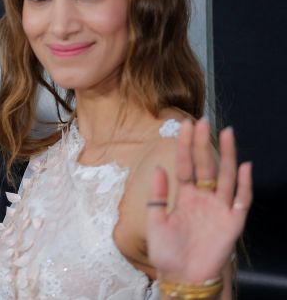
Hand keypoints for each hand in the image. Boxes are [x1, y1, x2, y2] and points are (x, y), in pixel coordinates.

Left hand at [146, 118, 251, 282]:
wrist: (181, 277)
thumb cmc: (167, 252)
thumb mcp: (154, 221)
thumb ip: (157, 195)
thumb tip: (158, 168)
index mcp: (185, 196)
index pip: (186, 165)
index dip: (185, 146)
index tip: (185, 124)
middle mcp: (204, 198)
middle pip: (206, 165)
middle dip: (204, 143)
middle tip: (204, 121)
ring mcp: (219, 208)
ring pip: (226, 176)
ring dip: (228, 155)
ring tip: (228, 132)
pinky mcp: (233, 222)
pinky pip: (241, 200)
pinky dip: (244, 184)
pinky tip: (243, 167)